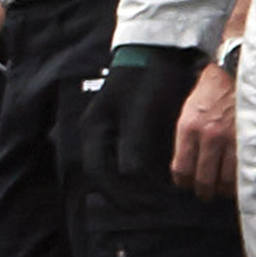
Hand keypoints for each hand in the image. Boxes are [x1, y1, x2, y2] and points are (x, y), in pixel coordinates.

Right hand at [82, 46, 204, 197]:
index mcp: (94, 129)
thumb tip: (134, 180)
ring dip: (132, 185)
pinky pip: (124, 157)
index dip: (122, 194)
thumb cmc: (150, 79)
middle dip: (126, 194)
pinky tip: (157, 175)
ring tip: (156, 195)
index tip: (147, 207)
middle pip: (103, 175)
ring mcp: (108, 129)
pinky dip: (138, 171)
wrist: (161, 49)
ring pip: (113, 168)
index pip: (100, 174)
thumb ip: (134, 149)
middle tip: (152, 207)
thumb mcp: (141, 115)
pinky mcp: (124, 126)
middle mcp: (96, 132)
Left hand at [169, 59, 242, 202]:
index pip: (181, 169)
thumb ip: (187, 136)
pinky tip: (239, 181)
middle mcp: (209, 136)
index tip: (187, 185)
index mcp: (189, 128)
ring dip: (223, 189)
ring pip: (225, 180)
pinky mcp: (250, 138)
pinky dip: (241, 181)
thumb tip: (186, 161)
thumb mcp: (189, 109)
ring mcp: (232, 139)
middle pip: (203, 180)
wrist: (239, 69)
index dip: (184, 183)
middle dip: (203, 191)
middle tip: (205, 194)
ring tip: (223, 189)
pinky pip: (244, 170)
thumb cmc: (213, 88)